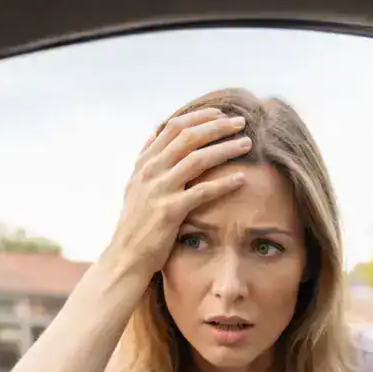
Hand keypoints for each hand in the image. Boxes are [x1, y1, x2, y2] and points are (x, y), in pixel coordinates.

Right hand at [102, 107, 252, 284]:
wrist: (126, 257)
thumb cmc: (136, 225)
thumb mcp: (135, 186)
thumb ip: (146, 159)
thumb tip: (155, 131)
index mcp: (145, 163)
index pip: (173, 127)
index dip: (199, 117)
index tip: (220, 114)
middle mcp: (151, 171)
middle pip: (188, 136)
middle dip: (216, 125)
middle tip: (240, 121)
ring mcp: (159, 190)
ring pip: (197, 158)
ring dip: (225, 148)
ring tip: (246, 143)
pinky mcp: (170, 211)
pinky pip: (202, 192)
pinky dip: (224, 183)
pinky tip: (242, 179)